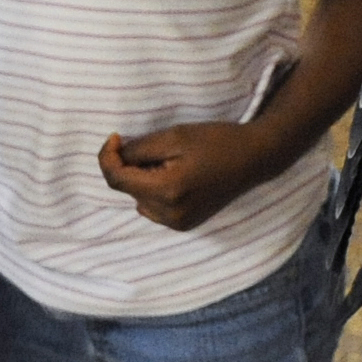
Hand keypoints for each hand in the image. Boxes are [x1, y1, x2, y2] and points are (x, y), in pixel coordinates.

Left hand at [99, 122, 271, 231]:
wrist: (254, 158)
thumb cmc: (217, 141)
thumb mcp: (175, 136)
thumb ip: (139, 149)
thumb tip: (116, 156)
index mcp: (166, 191)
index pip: (117, 180)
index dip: (107, 157)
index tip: (115, 137)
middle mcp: (169, 214)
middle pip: (128, 189)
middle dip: (131, 166)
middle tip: (155, 146)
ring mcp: (178, 223)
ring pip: (139, 200)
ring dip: (143, 180)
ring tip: (170, 162)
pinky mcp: (184, 224)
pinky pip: (154, 209)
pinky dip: (155, 192)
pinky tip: (177, 177)